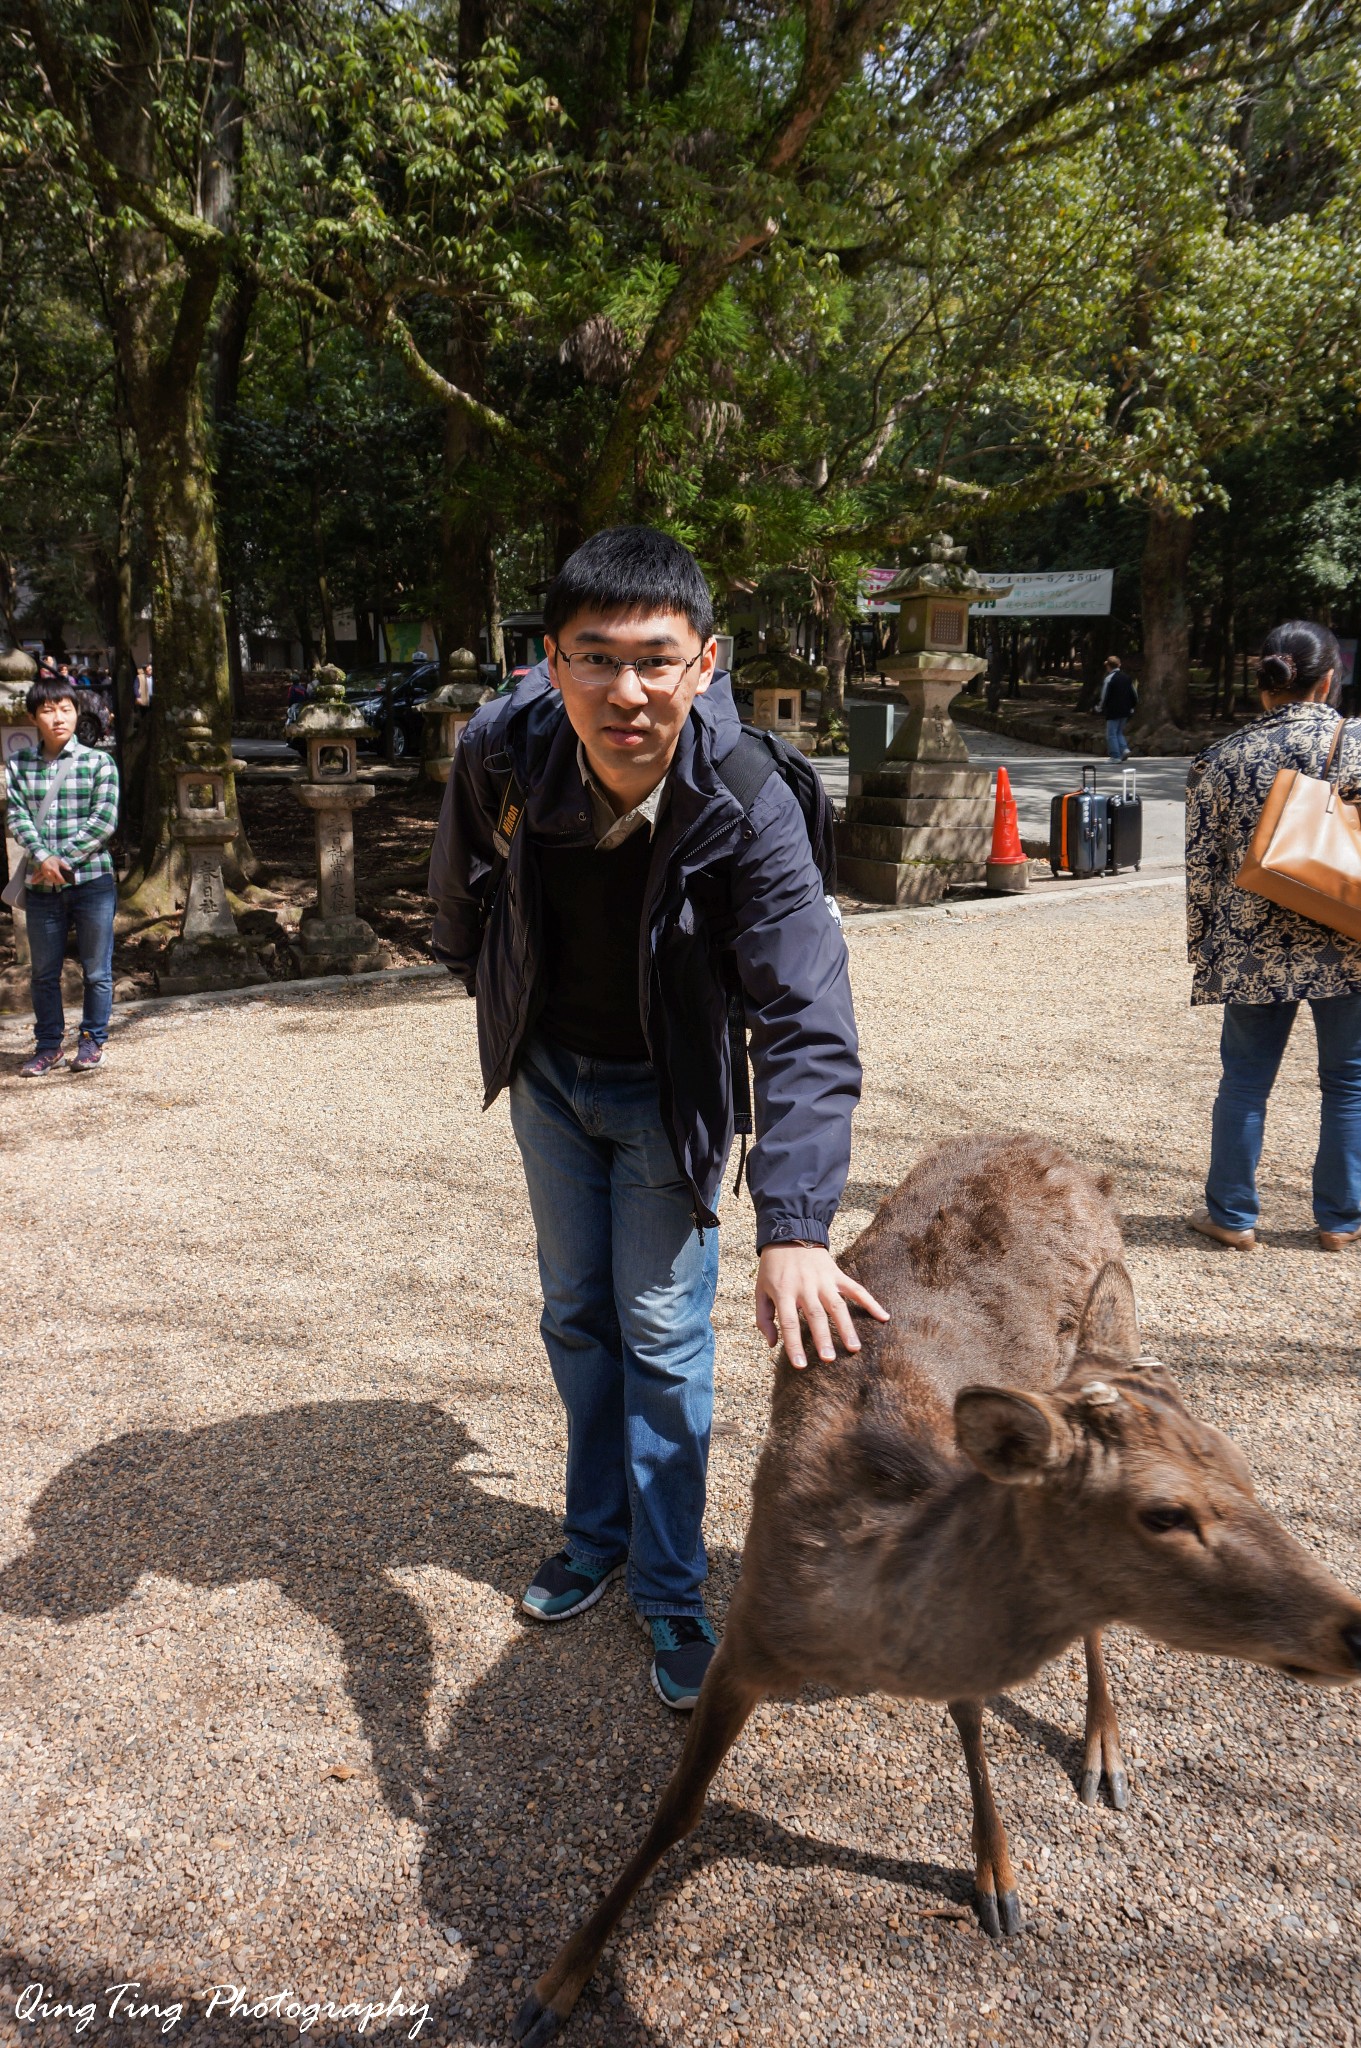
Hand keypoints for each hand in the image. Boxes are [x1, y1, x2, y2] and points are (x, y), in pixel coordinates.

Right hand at [29, 857, 67, 886]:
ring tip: (57, 882)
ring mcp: (45, 874)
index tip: (66, 882)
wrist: (43, 856)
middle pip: (55, 881)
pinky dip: (42, 879)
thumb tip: (70, 869)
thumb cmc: (51, 858)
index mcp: (54, 870)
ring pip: (50, 880)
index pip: (60, 878)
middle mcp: (50, 873)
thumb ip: (64, 866)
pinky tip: (39, 881)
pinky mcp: (42, 873)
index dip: (63, 881)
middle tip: (62, 882)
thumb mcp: (59, 861)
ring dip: (54, 881)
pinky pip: (42, 877)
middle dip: (59, 882)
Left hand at [755, 1243, 888, 1369]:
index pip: (789, 1323)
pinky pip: (856, 1289)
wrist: (789, 1234)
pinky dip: (871, 1302)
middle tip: (830, 1359)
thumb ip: (763, 1318)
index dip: (794, 1345)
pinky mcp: (837, 1274)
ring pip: (837, 1306)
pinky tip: (883, 1317)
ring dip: (846, 1327)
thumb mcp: (760, 1290)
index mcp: (784, 1292)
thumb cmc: (772, 1268)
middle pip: (816, 1316)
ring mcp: (823, 1280)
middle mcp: (805, 1287)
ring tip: (854, 1348)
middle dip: (823, 1338)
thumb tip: (773, 1345)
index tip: (801, 1365)